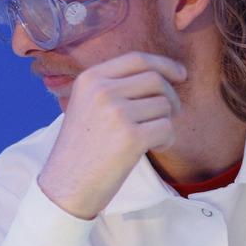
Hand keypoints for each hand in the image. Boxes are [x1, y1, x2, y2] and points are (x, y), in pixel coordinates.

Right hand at [36, 51, 186, 219]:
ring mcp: (116, 112)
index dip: (163, 64)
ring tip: (149, 139)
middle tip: (170, 115)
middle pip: (155, 80)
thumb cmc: (81, 149)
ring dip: (166, 123)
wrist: (65, 186)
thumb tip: (162, 75)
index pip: (136, 59)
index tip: (180, 74)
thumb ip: (115, 87)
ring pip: (164, 105)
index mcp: (89, 79)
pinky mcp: (131, 137)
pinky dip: (166, 140)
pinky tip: (151, 149)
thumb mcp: (86, 105)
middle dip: (171, 97)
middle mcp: (102, 90)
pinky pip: (166, 128)